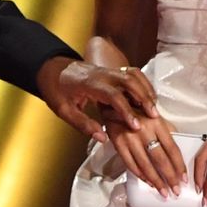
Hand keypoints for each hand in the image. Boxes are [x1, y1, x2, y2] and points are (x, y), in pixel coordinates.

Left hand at [36, 57, 157, 143]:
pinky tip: (148, 98)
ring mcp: (108, 70)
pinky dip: (142, 83)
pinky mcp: (111, 71)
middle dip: (143, 98)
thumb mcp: (63, 110)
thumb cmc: (56, 90)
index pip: (112, 96)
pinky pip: (131, 73)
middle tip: (153, 117)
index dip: (126, 111)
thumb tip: (102, 138)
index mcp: (89, 84)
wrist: (51, 68)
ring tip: (154, 108)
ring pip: (132, 75)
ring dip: (145, 90)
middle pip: (128, 81)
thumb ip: (82, 124)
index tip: (135, 126)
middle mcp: (102, 74)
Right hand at [102, 105, 187, 196]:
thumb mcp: (154, 116)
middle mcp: (144, 130)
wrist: (112, 103)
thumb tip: (179, 150)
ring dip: (156, 181)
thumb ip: (167, 131)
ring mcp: (130, 137)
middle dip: (170, 178)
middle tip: (176, 190)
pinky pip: (130, 164)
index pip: (172, 149)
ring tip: (163, 191)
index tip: (183, 178)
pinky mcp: (118, 143)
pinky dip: (140, 175)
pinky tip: (147, 181)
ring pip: (146, 165)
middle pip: (161, 159)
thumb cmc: (136, 110)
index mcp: (157, 123)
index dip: (179, 166)